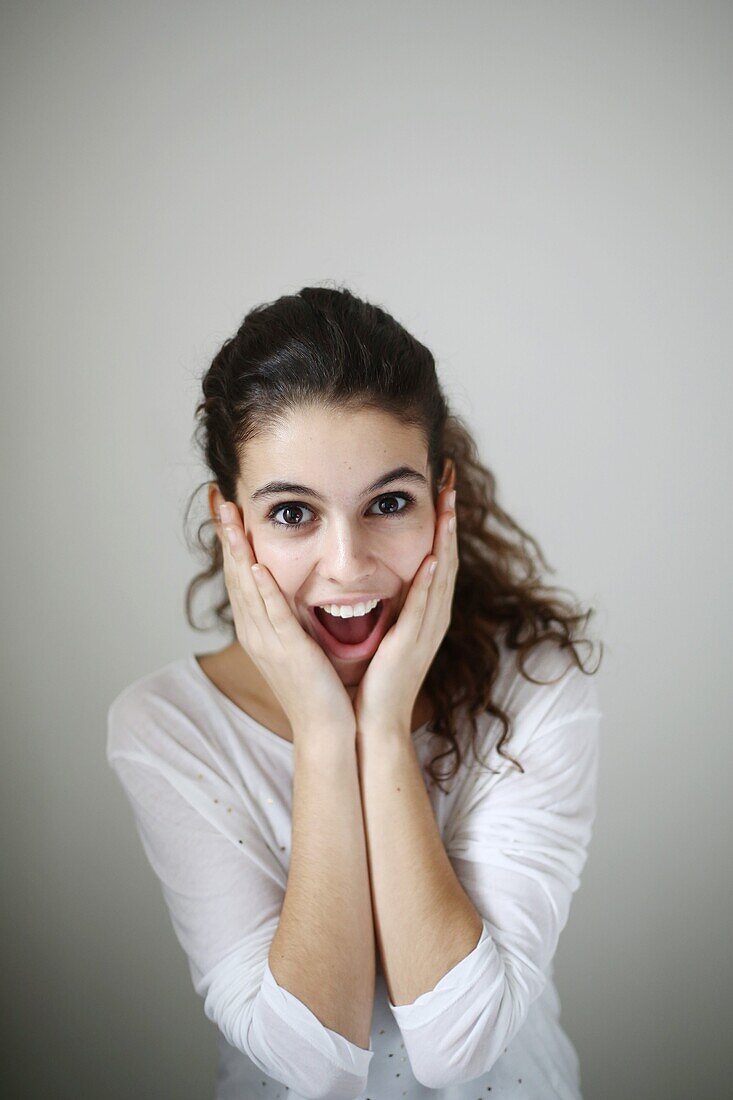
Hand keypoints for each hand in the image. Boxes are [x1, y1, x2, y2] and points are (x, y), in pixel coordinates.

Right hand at [217, 502, 356, 741]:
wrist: (326, 728)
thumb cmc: (319, 686)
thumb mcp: (300, 642)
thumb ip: (293, 615)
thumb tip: (294, 588)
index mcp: (258, 628)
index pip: (240, 575)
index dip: (230, 540)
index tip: (224, 507)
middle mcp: (255, 631)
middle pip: (235, 574)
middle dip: (226, 534)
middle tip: (216, 497)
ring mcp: (268, 641)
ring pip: (247, 587)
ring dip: (238, 550)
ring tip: (229, 517)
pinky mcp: (288, 650)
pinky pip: (272, 613)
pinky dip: (262, 588)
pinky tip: (257, 564)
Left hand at [352, 472, 458, 739]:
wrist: (371, 723)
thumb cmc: (371, 682)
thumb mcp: (381, 634)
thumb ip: (384, 608)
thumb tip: (370, 581)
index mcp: (423, 615)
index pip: (436, 559)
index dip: (441, 524)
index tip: (440, 491)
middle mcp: (432, 617)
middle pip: (447, 557)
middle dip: (450, 518)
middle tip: (451, 480)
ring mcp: (426, 629)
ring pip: (442, 572)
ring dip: (447, 536)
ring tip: (449, 501)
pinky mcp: (413, 641)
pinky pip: (425, 602)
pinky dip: (432, 575)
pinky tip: (434, 553)